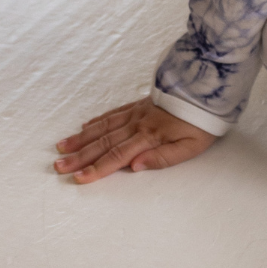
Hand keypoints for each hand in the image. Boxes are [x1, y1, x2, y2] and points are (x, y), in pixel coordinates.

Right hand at [54, 96, 217, 182]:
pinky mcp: (140, 104)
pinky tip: (85, 125)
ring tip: (61, 147)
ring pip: (104, 126)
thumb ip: (163, 158)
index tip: (78, 178)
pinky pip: (114, 113)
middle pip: (104, 142)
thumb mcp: (192, 146)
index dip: (97, 169)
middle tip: (58, 166)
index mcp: (150, 136)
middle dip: (79, 156)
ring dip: (81, 138)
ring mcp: (137, 112)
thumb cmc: (203, 122)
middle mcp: (138, 124)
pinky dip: (98, 120)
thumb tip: (135, 167)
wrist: (208, 88)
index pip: (118, 156)